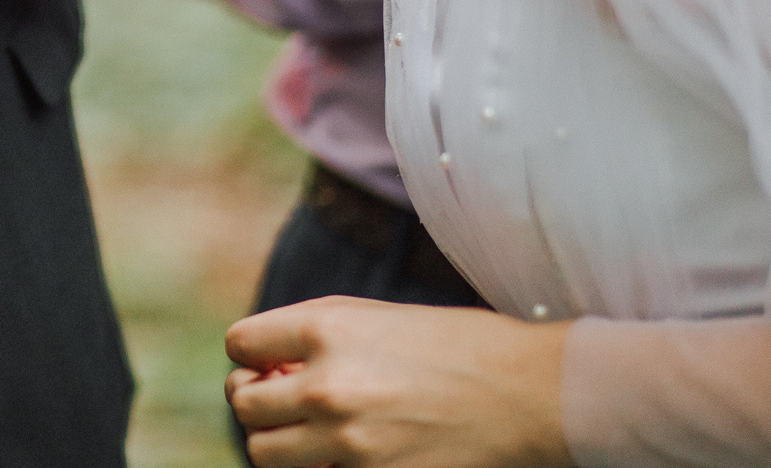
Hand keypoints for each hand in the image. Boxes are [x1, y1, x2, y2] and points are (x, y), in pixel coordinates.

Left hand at [225, 297, 568, 467]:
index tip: (270, 361)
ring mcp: (349, 443)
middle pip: (244, 405)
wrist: (532, 395)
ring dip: (279, 442)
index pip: (239, 343)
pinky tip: (343, 456)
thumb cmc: (459, 346)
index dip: (251, 353)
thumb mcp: (377, 317)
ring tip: (308, 433)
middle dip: (257, 400)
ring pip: (264, 453)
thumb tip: (266, 363)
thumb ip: (314, 335)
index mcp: (327, 330)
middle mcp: (328, 386)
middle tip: (282, 399)